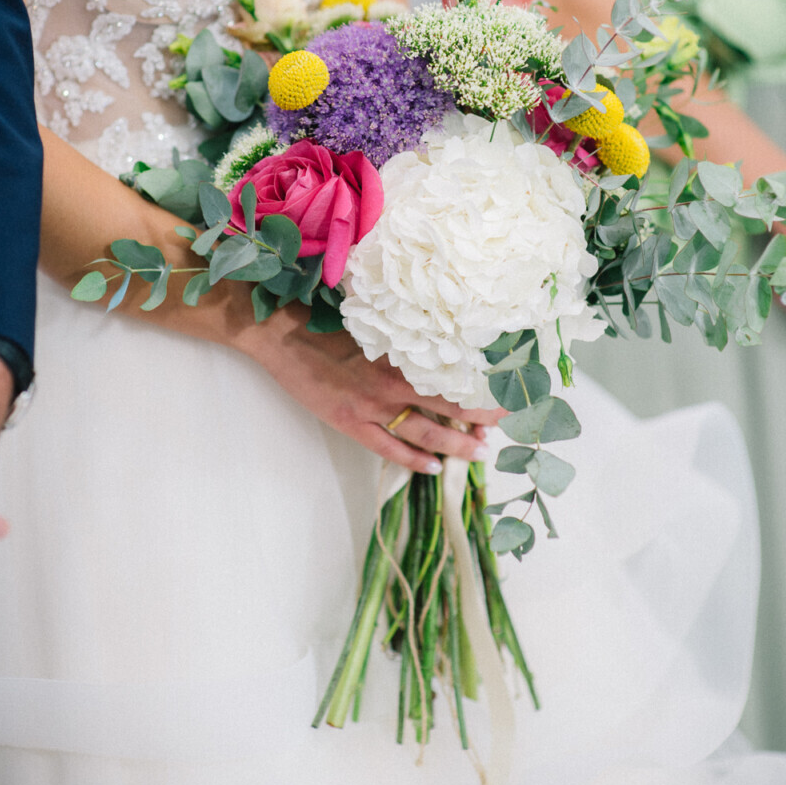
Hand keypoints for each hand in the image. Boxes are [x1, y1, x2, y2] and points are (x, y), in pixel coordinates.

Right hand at [249, 304, 503, 473]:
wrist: (281, 332)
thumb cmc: (324, 317)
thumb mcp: (371, 318)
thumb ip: (403, 332)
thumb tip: (438, 334)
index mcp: (399, 352)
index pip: (452, 372)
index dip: (479, 383)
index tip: (504, 387)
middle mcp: (390, 382)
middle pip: (448, 404)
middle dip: (480, 417)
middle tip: (504, 424)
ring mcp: (370, 406)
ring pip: (425, 432)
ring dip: (455, 444)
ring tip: (480, 452)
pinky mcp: (349, 422)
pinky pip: (388, 448)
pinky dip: (413, 460)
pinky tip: (433, 468)